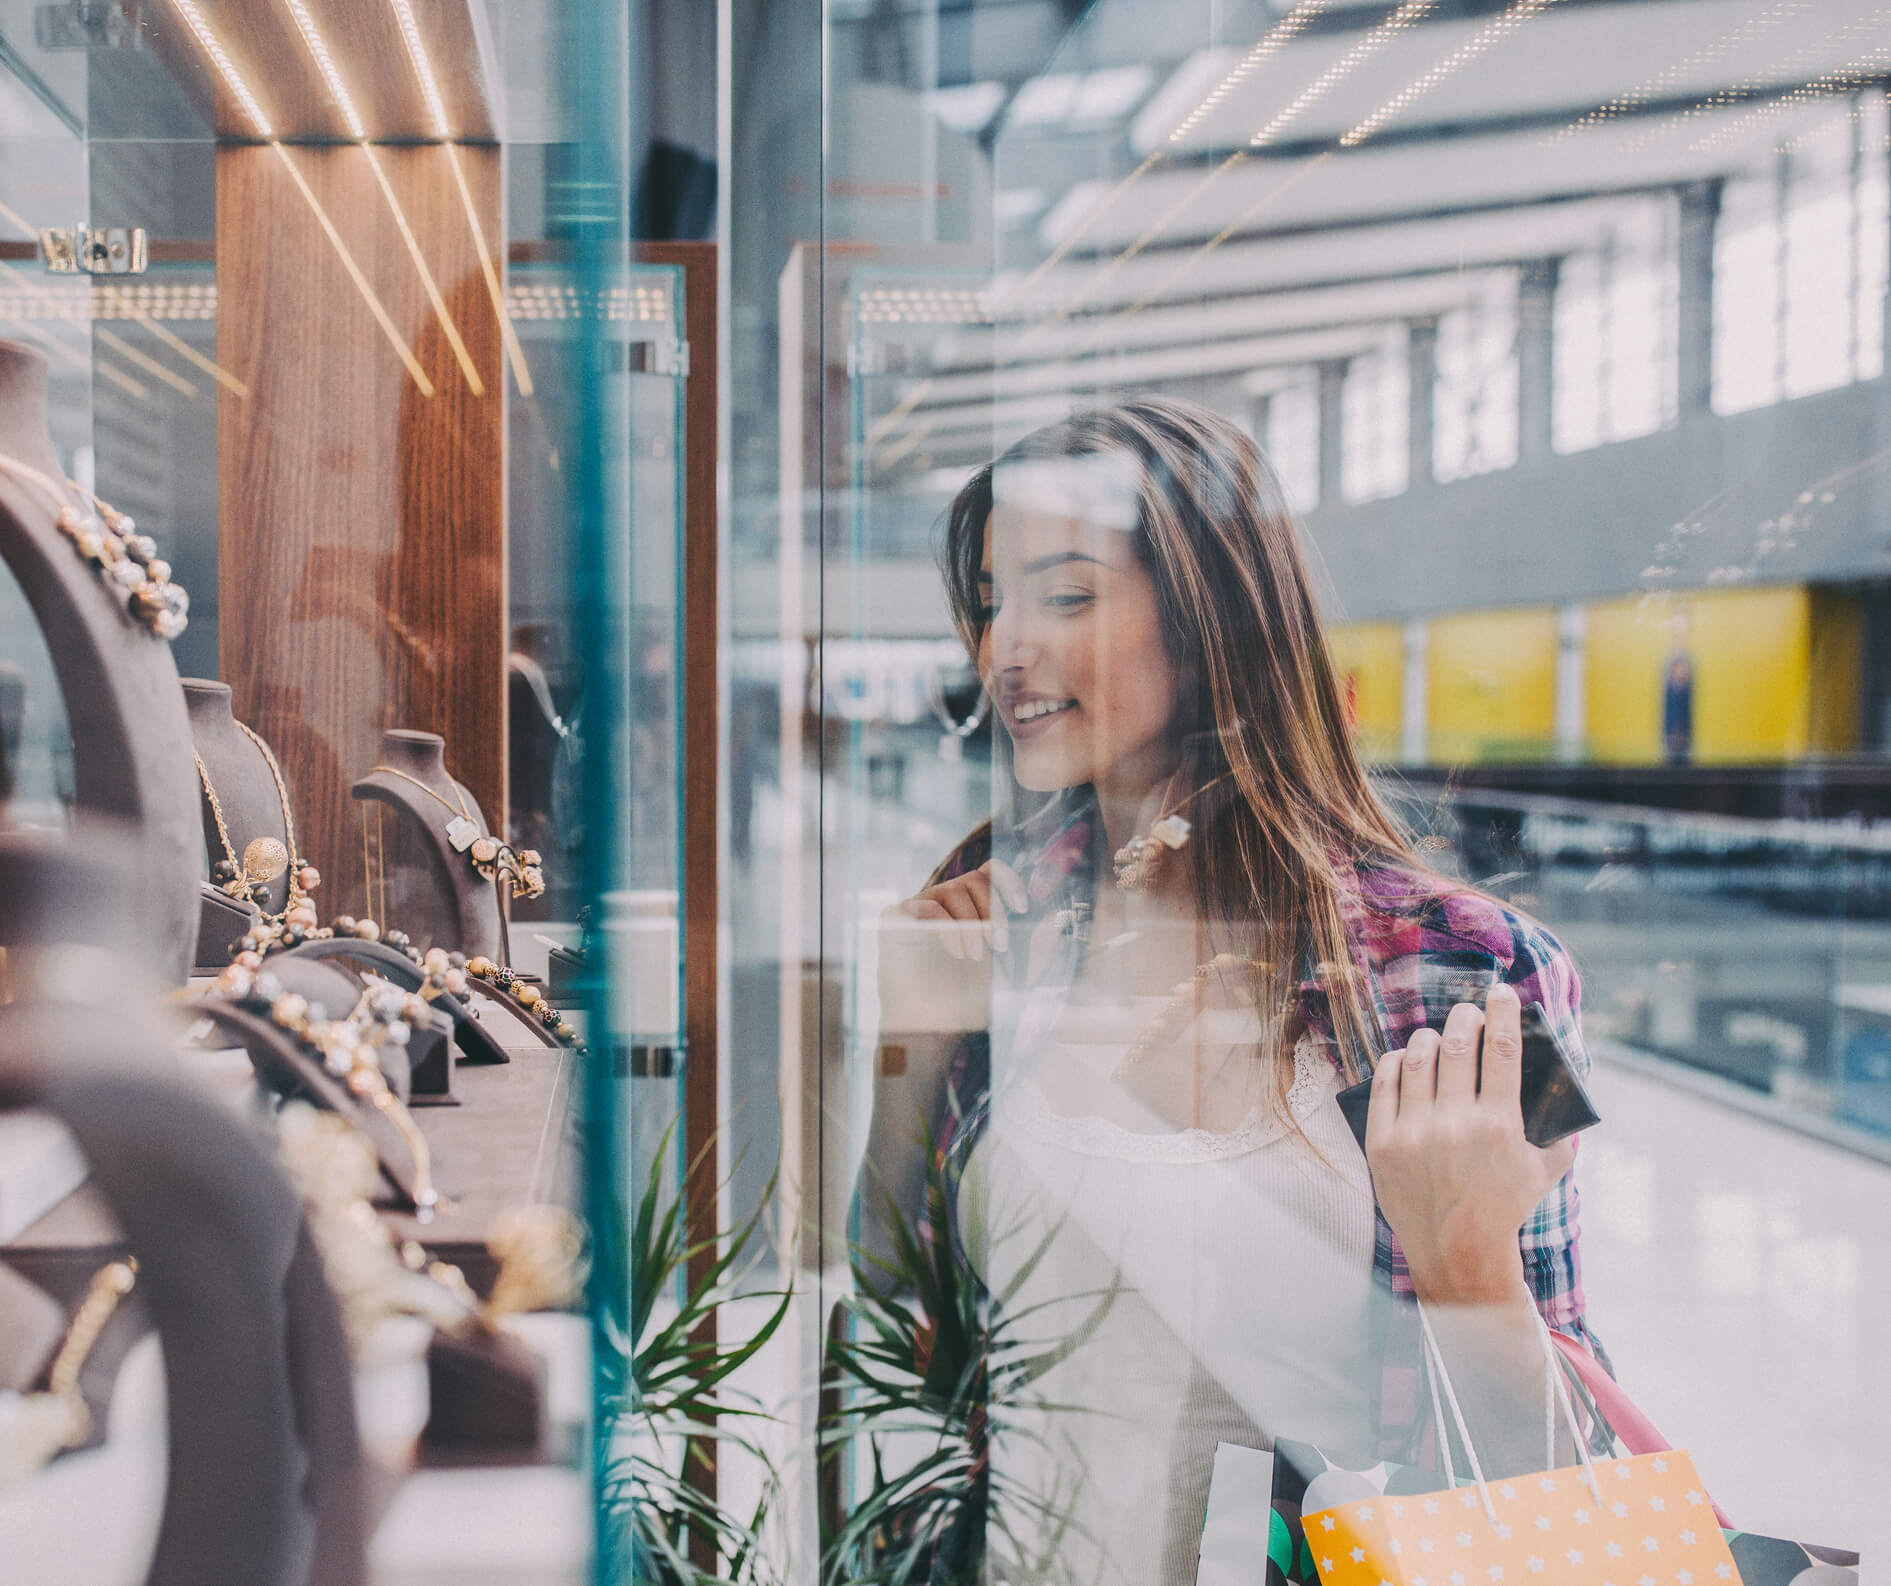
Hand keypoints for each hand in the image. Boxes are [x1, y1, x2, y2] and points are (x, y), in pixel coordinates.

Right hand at [877, 859, 1029, 1033]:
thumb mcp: (1017, 974)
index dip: (1008, 880)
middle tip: (999, 946)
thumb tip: (1057, 918)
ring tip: (975, 957)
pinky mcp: (895, 920)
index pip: (989, 871)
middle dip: (992, 910)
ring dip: (971, 923)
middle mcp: (945, 902)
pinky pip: (924, 905)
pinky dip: (946, 926)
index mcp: (972, 907)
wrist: (934, 1027)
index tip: (1022, 907)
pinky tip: (955, 953)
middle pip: (973, 879)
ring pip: (951, 889)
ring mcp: (918, 908)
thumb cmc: (970, 1001)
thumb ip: (1039, 950)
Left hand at [1364, 984, 1574, 1306]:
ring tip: (1439, 1038)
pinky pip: (1385, 1083)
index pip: (1503, 1050)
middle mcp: (1456, 1124)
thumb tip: (1568, 1090)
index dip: (1504, 1013)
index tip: (1503, 993)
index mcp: (1500, 1125)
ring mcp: (1415, 1132)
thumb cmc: (1504, 1208)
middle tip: (1470, 1011)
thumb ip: (1562, 1132)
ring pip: (1418, 1058)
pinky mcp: (1382, 1143)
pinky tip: (1405, 1058)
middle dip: (1466, 1016)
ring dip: (1430, 1038)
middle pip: (1458, 1044)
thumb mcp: (1545, 1171)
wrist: (1456, 1252)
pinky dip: (1396, 1062)